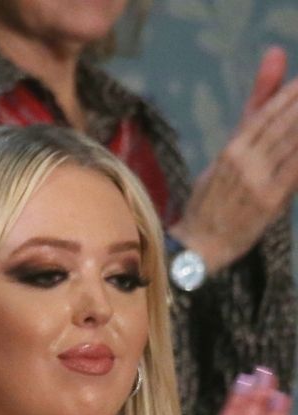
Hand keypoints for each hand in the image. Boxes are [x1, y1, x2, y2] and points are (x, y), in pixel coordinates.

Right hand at [172, 47, 297, 271]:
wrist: (201, 244)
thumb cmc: (213, 201)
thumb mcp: (224, 161)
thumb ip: (247, 128)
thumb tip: (248, 96)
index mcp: (230, 150)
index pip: (264, 114)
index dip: (287, 95)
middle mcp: (242, 161)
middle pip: (281, 124)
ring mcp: (257, 180)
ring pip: (291, 142)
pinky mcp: (271, 198)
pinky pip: (296, 167)